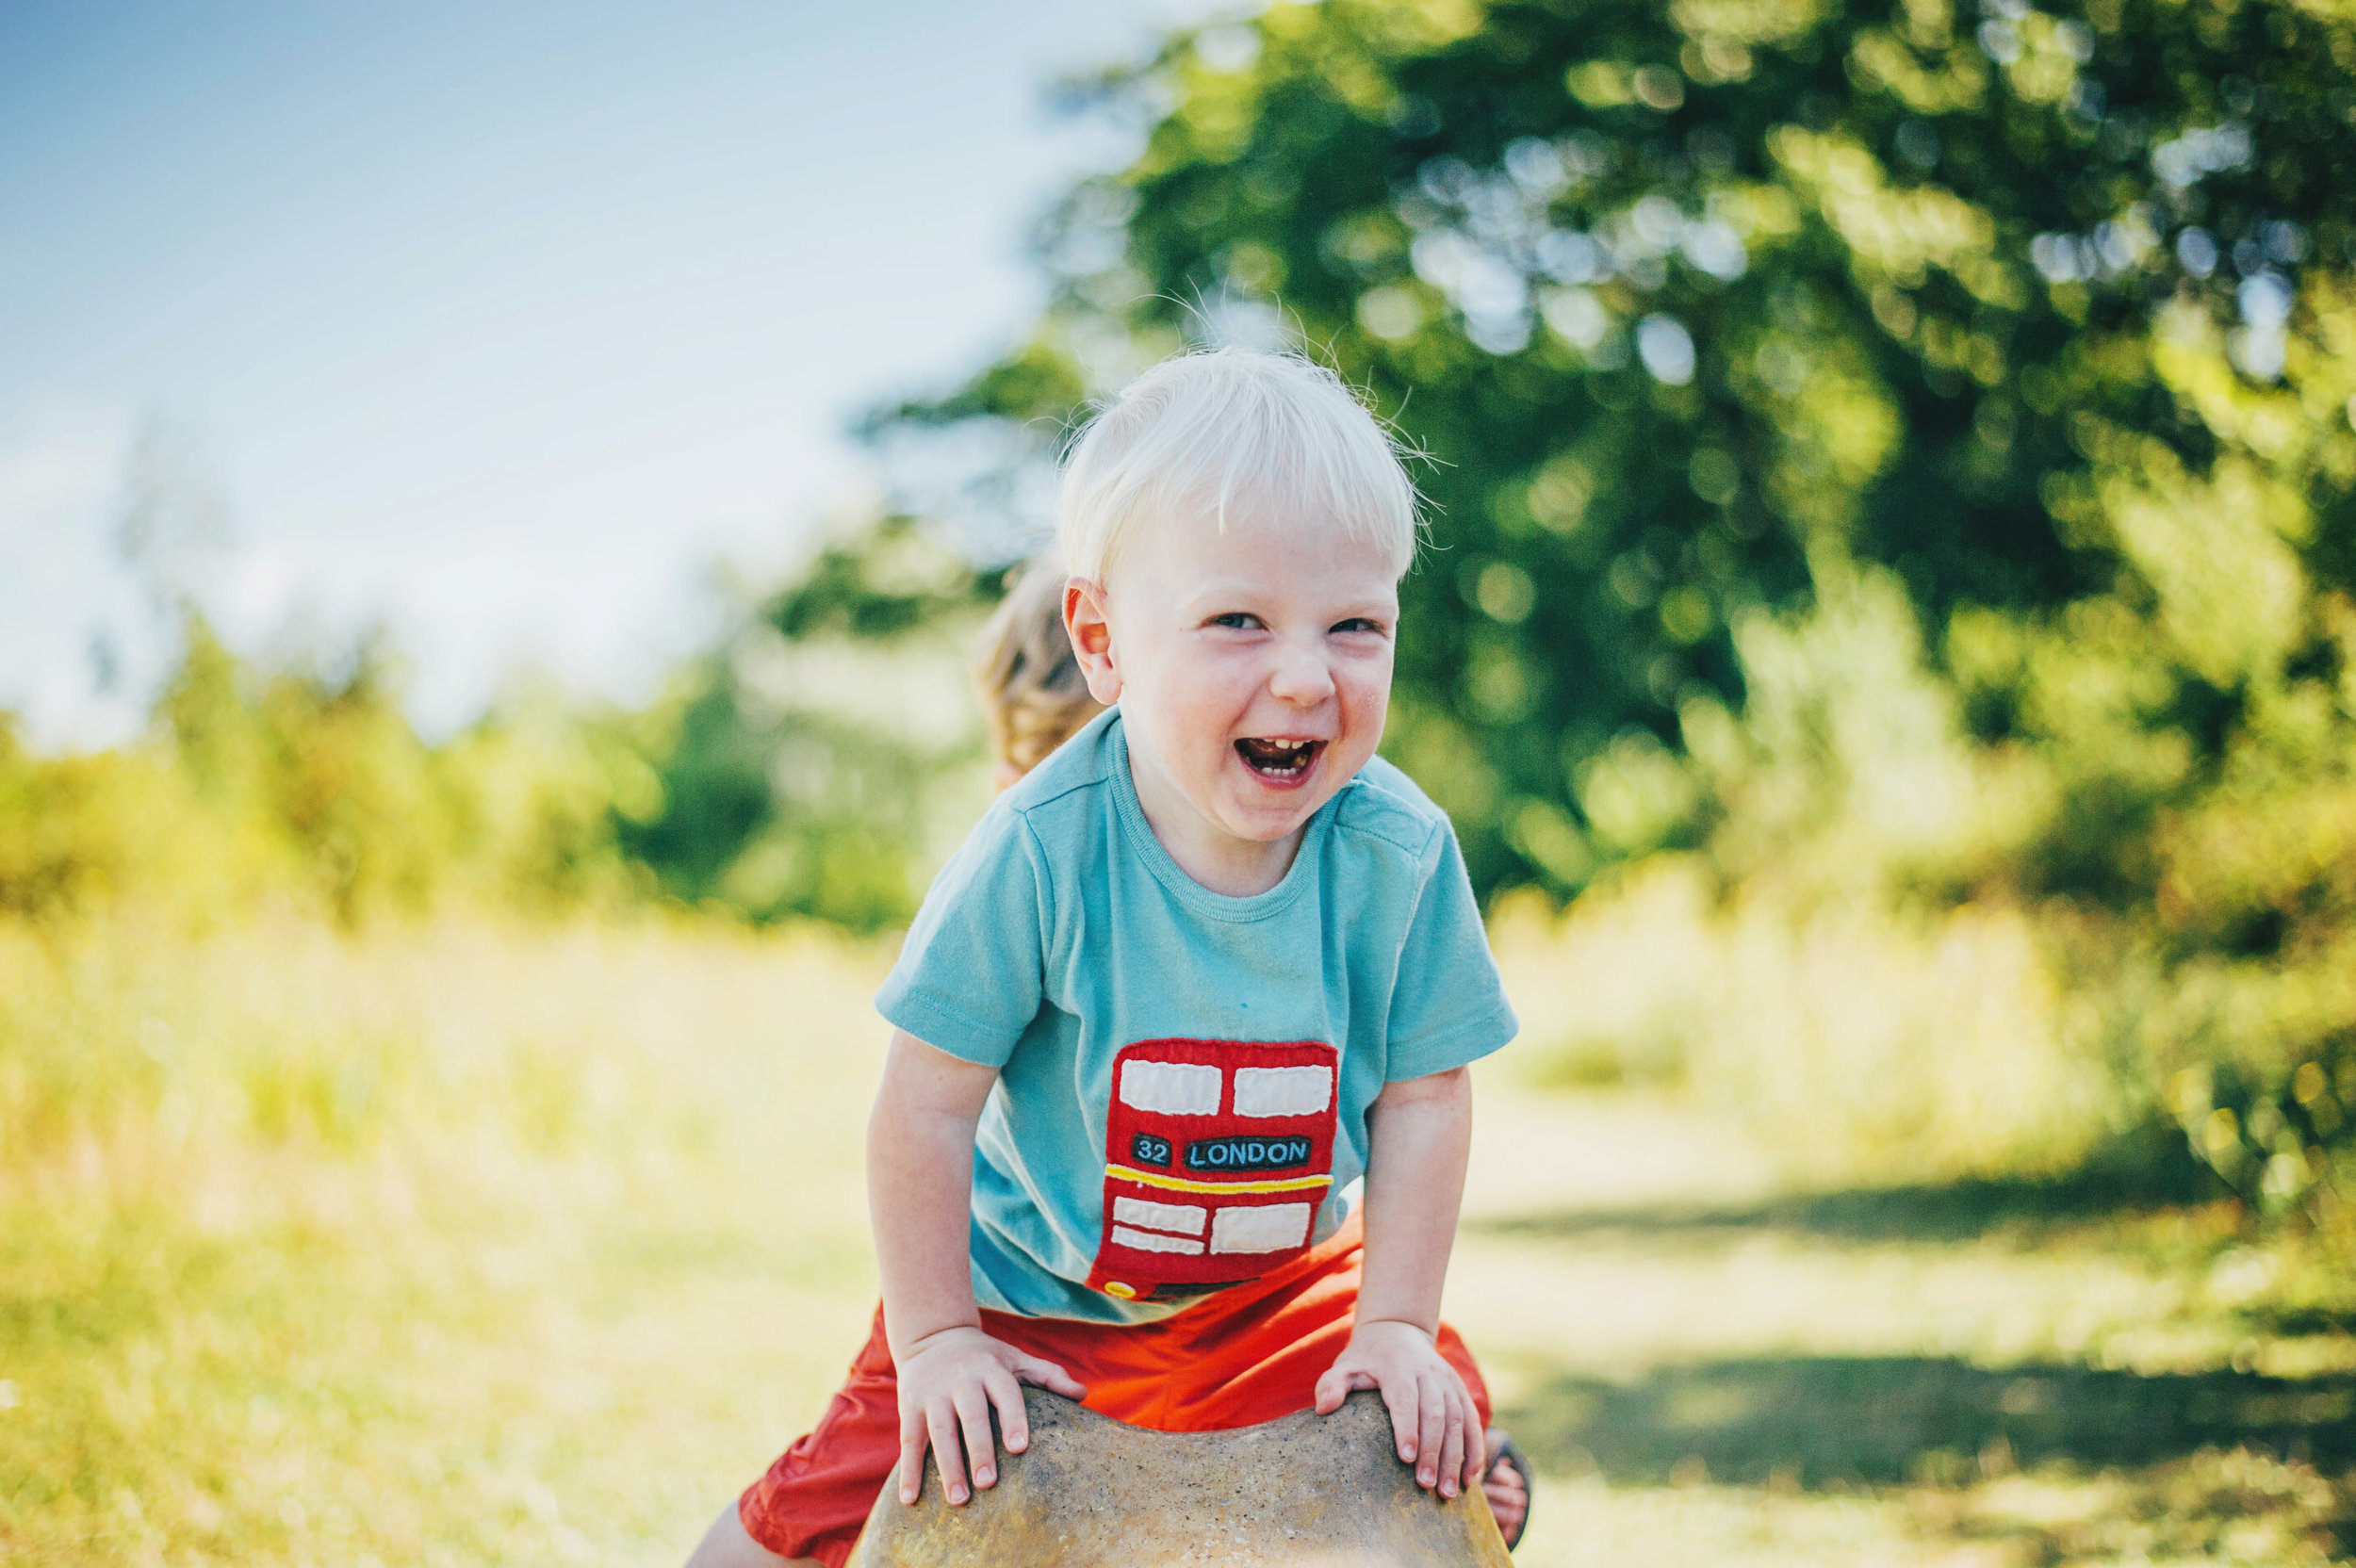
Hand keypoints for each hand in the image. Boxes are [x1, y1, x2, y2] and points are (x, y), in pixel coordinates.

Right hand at [893, 1326, 1086, 1506]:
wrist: (933, 1336)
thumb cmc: (984, 1357)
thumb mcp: (1014, 1358)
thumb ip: (1047, 1374)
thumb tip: (1082, 1394)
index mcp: (991, 1369)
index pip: (1005, 1393)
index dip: (1012, 1418)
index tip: (1019, 1447)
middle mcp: (961, 1379)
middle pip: (970, 1416)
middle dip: (979, 1449)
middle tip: (988, 1483)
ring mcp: (933, 1393)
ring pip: (939, 1432)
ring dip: (947, 1467)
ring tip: (959, 1500)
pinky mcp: (910, 1405)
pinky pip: (909, 1441)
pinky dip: (909, 1471)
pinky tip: (910, 1499)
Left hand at [1313, 1319, 1485, 1497]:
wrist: (1397, 1332)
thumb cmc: (1366, 1359)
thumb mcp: (1345, 1365)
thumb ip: (1332, 1384)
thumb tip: (1323, 1408)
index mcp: (1398, 1367)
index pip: (1405, 1398)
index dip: (1407, 1428)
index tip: (1406, 1459)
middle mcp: (1428, 1373)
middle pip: (1435, 1413)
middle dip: (1433, 1452)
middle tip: (1426, 1485)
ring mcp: (1448, 1381)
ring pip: (1458, 1419)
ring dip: (1456, 1457)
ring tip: (1449, 1491)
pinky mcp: (1460, 1391)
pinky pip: (1472, 1421)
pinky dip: (1475, 1449)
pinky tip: (1470, 1477)